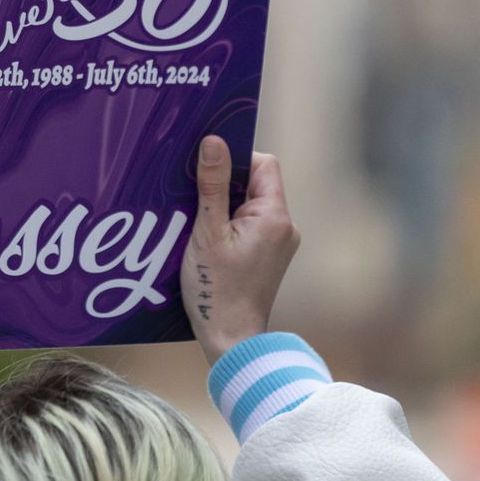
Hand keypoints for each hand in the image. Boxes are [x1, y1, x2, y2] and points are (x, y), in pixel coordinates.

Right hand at [180, 137, 298, 366]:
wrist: (231, 339)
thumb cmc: (217, 289)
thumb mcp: (207, 232)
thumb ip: (211, 185)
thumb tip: (213, 141)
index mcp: (275, 216)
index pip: (264, 164)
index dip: (235, 160)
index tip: (206, 172)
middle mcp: (285, 226)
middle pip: (256, 184)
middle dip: (224, 185)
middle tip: (194, 198)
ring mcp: (279, 243)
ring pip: (250, 205)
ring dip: (223, 207)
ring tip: (198, 223)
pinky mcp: (269, 256)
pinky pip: (249, 225)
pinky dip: (228, 225)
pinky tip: (206, 240)